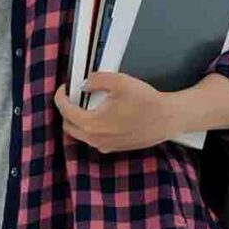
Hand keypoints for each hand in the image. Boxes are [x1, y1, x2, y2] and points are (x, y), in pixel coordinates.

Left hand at [53, 72, 180, 152]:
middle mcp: (96, 139)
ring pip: (81, 135)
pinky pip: (95, 139)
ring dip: (79, 120)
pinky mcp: (115, 148)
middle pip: (69, 126)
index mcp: (92, 124)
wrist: (168, 118)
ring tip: (87, 105)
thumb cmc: (146, 101)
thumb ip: (96, 80)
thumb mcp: (119, 82)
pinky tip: (102, 115)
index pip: (65, 112)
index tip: (65, 88)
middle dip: (67, 111)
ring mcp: (106, 146)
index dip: (61, 97)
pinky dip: (91, 128)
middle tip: (73, 96)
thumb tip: (84, 84)